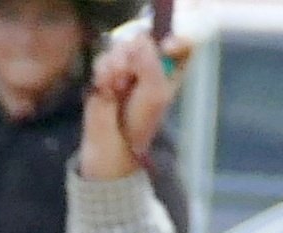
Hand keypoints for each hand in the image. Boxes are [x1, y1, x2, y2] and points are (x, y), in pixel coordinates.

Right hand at [83, 30, 176, 177]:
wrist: (111, 144)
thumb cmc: (139, 123)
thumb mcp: (154, 93)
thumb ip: (150, 63)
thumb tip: (139, 40)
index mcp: (169, 72)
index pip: (179, 45)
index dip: (174, 40)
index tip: (166, 47)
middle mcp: (149, 65)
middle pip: (143, 39)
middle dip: (134, 53)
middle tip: (130, 71)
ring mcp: (126, 68)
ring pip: (120, 47)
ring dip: (116, 64)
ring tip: (117, 86)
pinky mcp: (105, 74)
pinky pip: (103, 59)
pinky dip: (103, 72)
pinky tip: (106, 88)